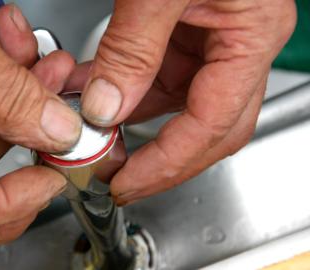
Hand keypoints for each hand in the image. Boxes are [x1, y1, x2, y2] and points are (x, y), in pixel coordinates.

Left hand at [76, 0, 295, 203]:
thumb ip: (132, 48)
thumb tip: (105, 107)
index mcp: (251, 36)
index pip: (211, 125)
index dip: (165, 164)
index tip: (125, 184)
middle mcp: (239, 42)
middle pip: (206, 128)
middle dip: (160, 160)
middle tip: (118, 180)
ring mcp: (214, 37)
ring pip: (176, 102)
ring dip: (131, 120)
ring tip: (93, 134)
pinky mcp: (188, 28)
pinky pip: (158, 71)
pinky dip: (124, 86)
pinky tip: (93, 90)